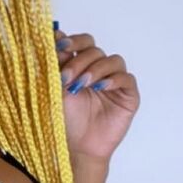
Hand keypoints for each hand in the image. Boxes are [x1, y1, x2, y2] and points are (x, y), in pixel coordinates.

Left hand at [54, 22, 140, 159]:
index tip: (59, 45)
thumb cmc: (67, 120)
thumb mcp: (57, 89)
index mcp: (81, 65)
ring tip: (81, 85)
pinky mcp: (129, 95)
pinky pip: (126, 79)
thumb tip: (53, 35)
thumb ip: (57, 65)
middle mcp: (99, 70)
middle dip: (79, 60)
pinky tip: (100, 87)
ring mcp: (115, 81)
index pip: (81, 43)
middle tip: (66, 76)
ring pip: (112, 60)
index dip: (72, 41)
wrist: (79, 147)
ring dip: (95, 69)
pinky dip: (113, 80)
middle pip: (95, 49)